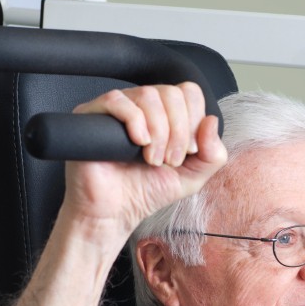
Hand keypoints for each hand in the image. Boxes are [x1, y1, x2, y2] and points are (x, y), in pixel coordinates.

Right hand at [60, 83, 226, 251]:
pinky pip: (117, 100)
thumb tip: (212, 121)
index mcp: (166, 113)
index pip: (188, 92)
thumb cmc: (147, 192)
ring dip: (159, 132)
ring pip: (148, 95)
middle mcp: (142, 105)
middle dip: (178, 131)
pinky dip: (135, 122)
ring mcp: (117, 108)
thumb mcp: (193, 177)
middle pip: (171, 93)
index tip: (189, 152)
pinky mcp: (92, 114)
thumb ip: (212, 154)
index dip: (194, 120)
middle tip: (169, 161)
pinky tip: (138, 144)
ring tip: (152, 159)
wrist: (116, 212)